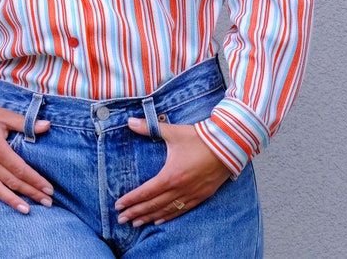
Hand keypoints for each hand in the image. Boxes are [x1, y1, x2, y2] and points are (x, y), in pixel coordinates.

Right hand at [0, 99, 52, 217]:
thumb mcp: (3, 115)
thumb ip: (25, 123)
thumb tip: (47, 125)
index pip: (20, 169)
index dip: (35, 180)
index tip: (49, 190)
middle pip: (11, 181)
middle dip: (31, 193)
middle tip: (47, 203)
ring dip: (11, 201)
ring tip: (26, 210)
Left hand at [114, 118, 231, 226]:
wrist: (228, 145)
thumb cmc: (200, 138)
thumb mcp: (173, 132)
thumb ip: (149, 128)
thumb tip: (129, 121)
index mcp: (171, 175)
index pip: (145, 192)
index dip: (131, 200)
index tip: (118, 206)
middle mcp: (180, 189)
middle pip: (153, 205)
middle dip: (136, 213)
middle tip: (121, 220)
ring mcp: (191, 194)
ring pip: (166, 211)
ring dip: (149, 217)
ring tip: (136, 223)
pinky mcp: (201, 196)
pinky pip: (182, 210)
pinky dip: (169, 217)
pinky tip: (160, 220)